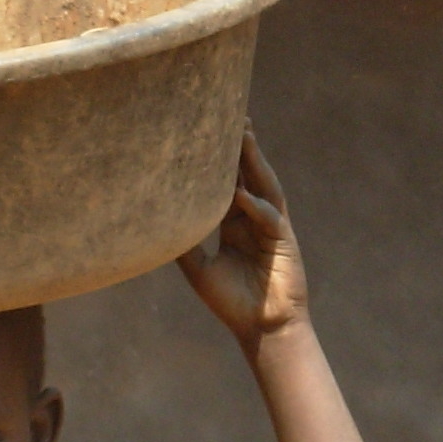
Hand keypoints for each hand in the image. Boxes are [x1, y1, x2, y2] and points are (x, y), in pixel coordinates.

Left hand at [177, 130, 309, 348]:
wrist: (261, 328)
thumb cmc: (230, 302)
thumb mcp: (199, 270)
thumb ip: (185, 245)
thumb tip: (158, 222)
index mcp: (233, 223)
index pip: (224, 183)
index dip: (215, 160)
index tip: (201, 132)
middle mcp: (252, 218)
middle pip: (245, 174)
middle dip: (238, 146)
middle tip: (227, 113)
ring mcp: (270, 226)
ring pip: (263, 185)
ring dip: (254, 160)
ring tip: (244, 133)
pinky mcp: (284, 240)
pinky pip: (270, 217)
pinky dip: (255, 207)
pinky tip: (240, 197)